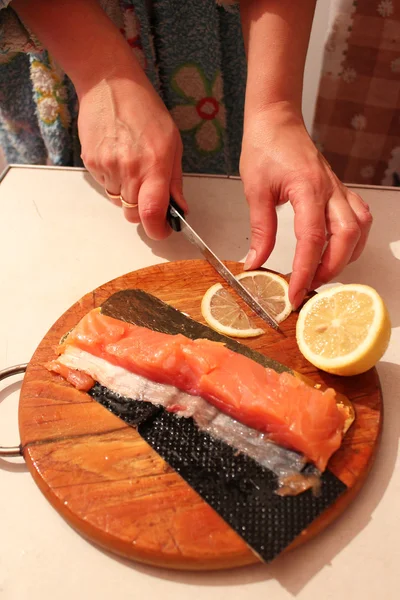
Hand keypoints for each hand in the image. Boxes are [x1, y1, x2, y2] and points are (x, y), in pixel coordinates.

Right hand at [78, 66, 186, 239]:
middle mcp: (129, 170)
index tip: (163, 230)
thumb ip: (175, 180)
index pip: (151, 213)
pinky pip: (105, 187)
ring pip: (119, 203)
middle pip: (133, 214)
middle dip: (143, 211)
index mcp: (154, 165)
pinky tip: (118, 157)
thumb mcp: (172, 142)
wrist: (110, 84)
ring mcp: (107, 167)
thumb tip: (179, 209)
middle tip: (149, 191)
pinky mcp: (91, 163)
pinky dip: (114, 181)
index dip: (158, 229)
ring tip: (132, 166)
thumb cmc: (145, 109)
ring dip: (128, 195)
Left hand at [239, 102, 372, 308]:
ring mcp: (338, 189)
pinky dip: (353, 239)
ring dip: (346, 256)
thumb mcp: (255, 191)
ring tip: (322, 273)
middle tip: (308, 287)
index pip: (312, 239)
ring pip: (359, 228)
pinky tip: (339, 249)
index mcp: (308, 188)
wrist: (277, 121)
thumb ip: (260, 230)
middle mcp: (329, 189)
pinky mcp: (338, 190)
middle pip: (346, 237)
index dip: (303, 271)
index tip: (293, 292)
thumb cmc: (266, 147)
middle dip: (330, 269)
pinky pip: (359, 217)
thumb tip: (256, 262)